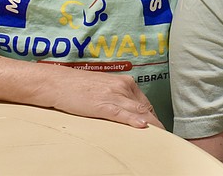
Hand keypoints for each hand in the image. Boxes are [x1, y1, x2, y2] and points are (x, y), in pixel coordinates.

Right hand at [46, 67, 163, 128]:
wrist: (57, 82)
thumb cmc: (78, 86)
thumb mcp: (103, 89)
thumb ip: (118, 98)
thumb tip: (130, 114)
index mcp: (124, 82)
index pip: (145, 104)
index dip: (153, 119)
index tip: (158, 131)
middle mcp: (122, 87)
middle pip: (145, 109)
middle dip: (156, 125)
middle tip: (165, 139)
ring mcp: (113, 95)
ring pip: (138, 112)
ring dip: (151, 126)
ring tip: (161, 140)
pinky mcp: (102, 105)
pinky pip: (122, 114)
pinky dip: (133, 120)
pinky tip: (142, 127)